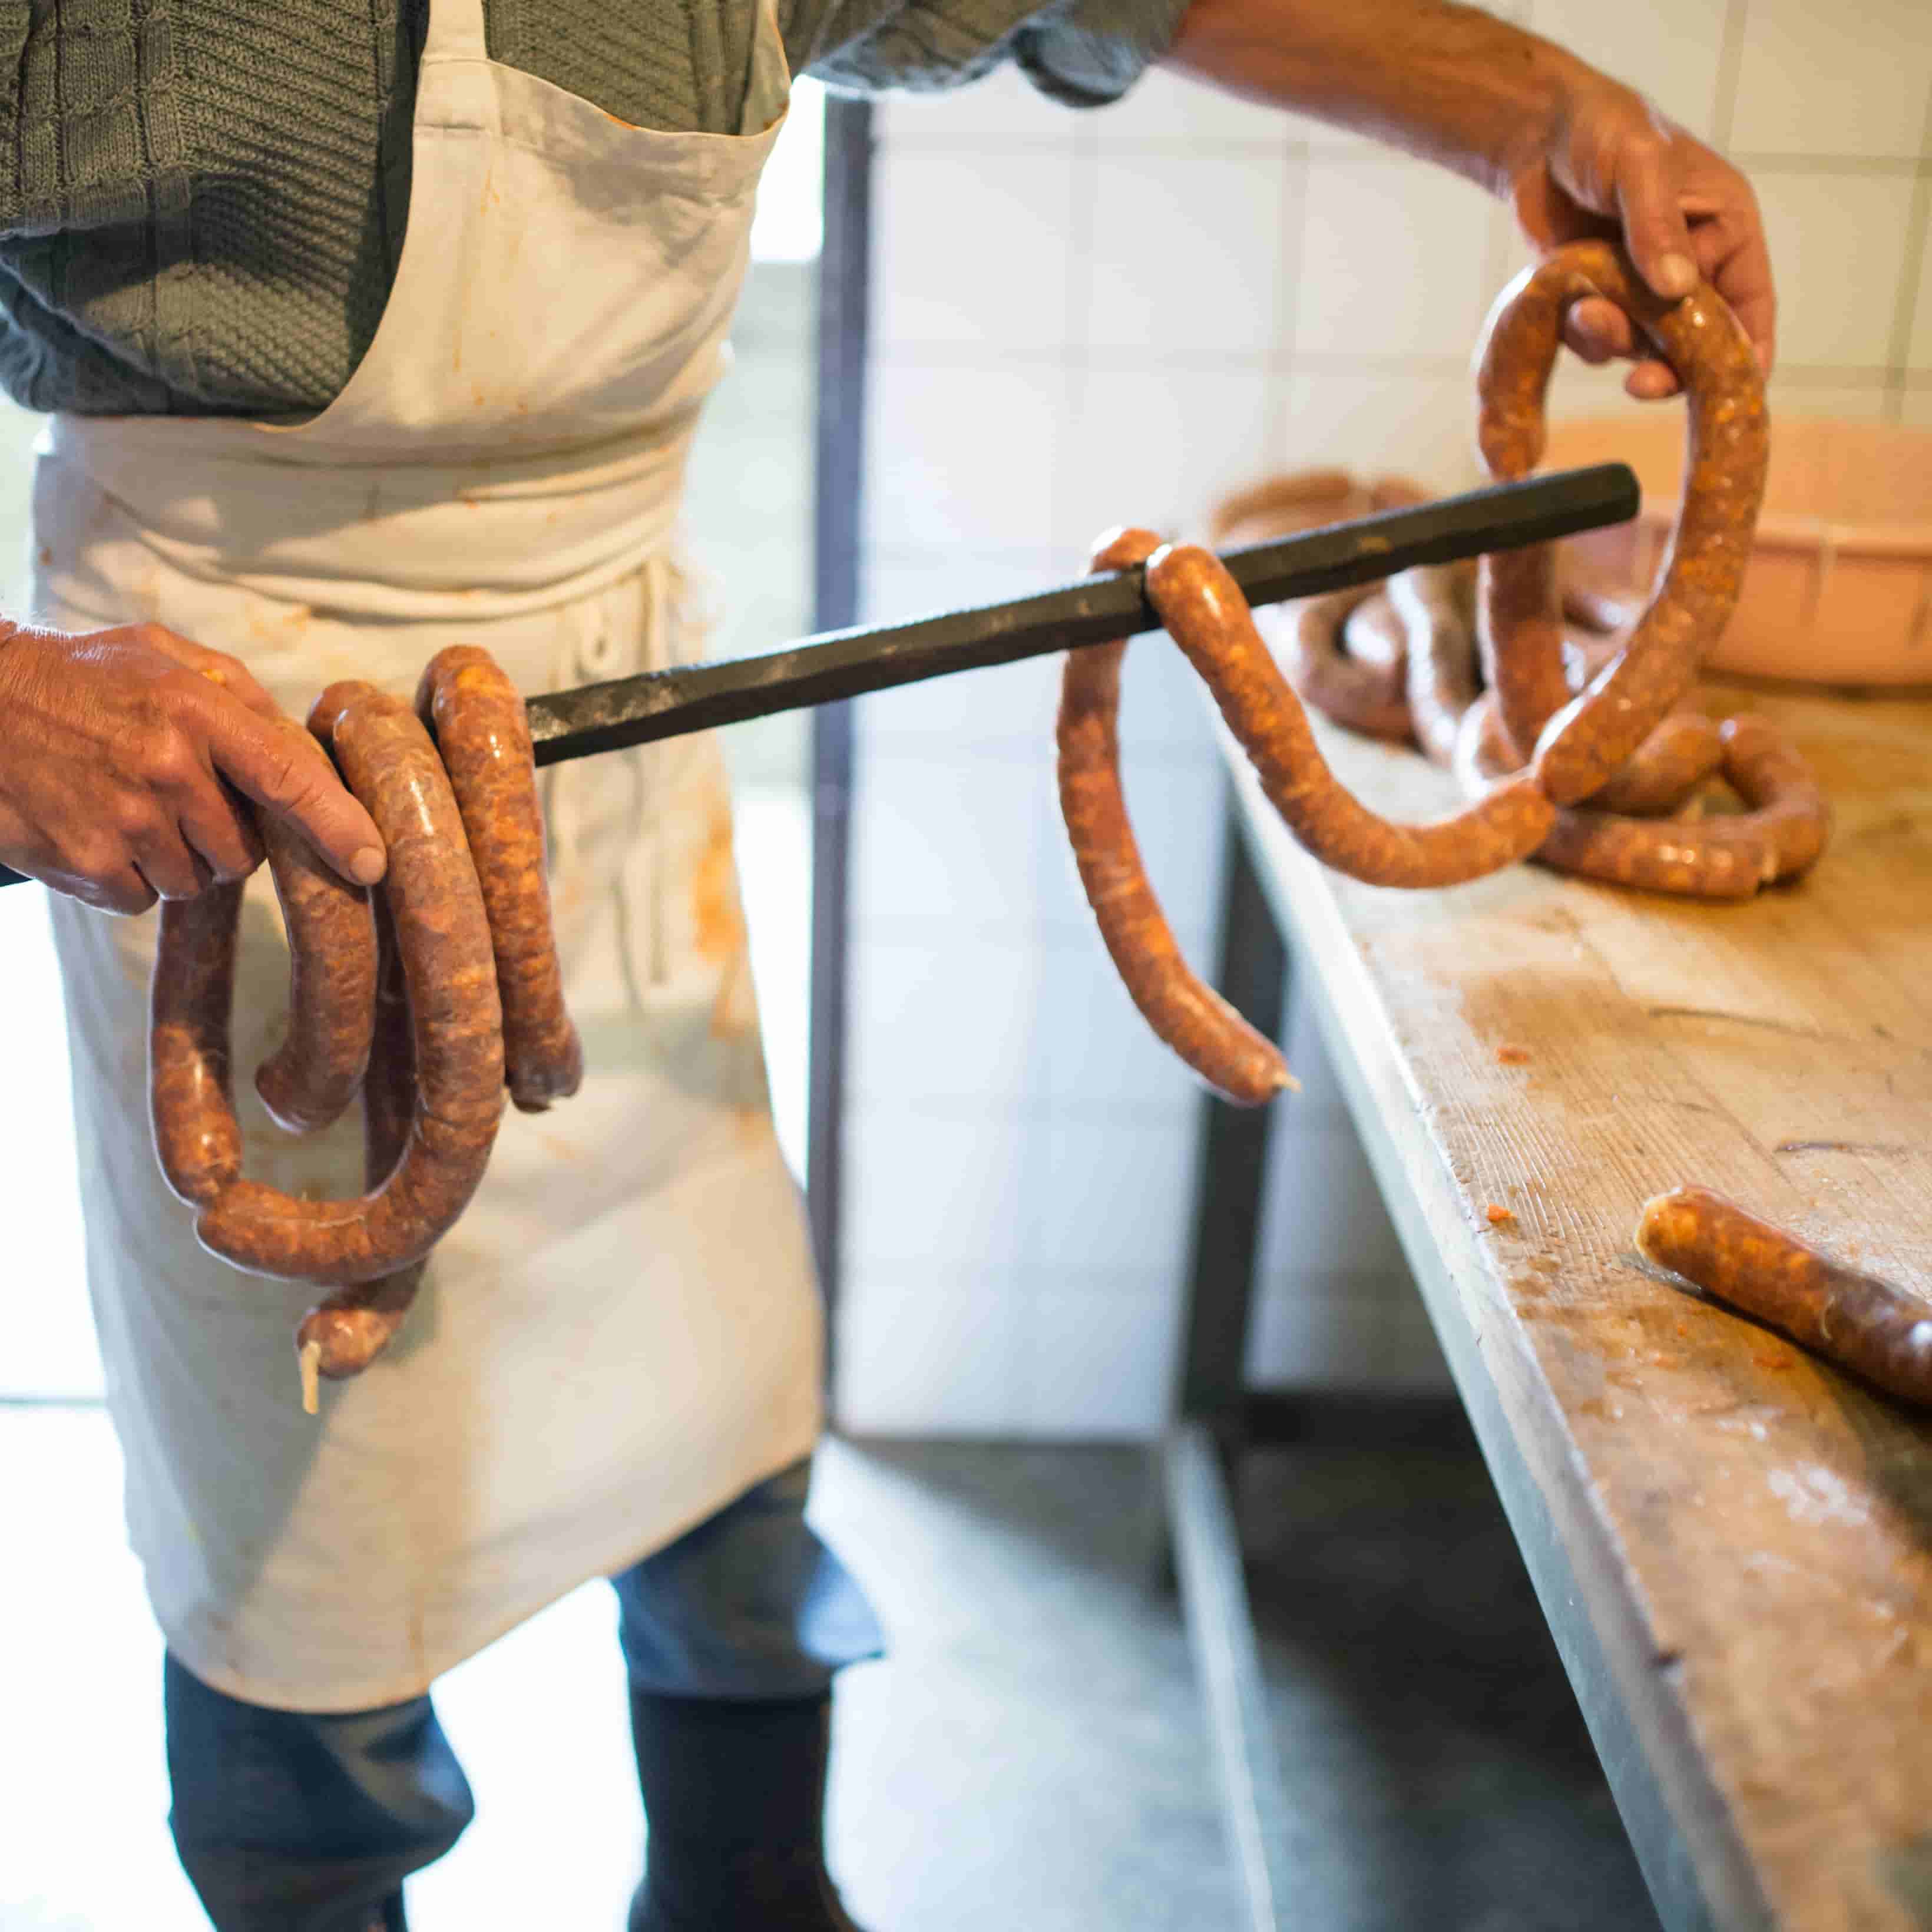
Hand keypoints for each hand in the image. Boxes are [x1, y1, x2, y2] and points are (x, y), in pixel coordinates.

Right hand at [0, 621, 387, 913]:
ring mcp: (124, 819)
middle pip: (245, 852)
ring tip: (130, 806)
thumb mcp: (163, 655)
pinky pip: (144, 898)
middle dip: (226, 838)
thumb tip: (303, 748)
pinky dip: (129, 876)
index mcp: (194, 709)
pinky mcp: (86, 862)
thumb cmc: (82, 677)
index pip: (289, 778)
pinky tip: (98, 829)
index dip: (338, 826)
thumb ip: (240, 696)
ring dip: (176, 857)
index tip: (374, 864)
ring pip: (196, 880)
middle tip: (180, 799)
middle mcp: (164, 767)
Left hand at [1512, 80, 1775, 399]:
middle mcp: (1692, 266)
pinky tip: (1563, 297)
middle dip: (1668, 368)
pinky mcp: (1598, 299)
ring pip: (1640, 348)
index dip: (1746, 355)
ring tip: (1582, 306)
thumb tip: (1677, 288)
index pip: (1751, 306)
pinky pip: (1596, 342)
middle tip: (1638, 384)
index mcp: (1726, 229)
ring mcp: (1643, 288)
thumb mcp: (1638, 166)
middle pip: (1697, 345)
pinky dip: (1580, 334)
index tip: (1731, 391)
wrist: (1536, 136)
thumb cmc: (1604, 130)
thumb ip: (1657, 226)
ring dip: (1612, 341)